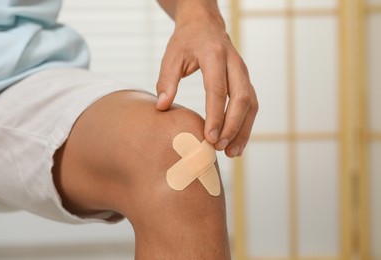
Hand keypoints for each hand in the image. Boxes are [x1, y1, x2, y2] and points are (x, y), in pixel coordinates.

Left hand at [156, 11, 257, 157]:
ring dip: (243, 130)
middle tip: (219, 148)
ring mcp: (243, 72)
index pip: (218, 90)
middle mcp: (235, 63)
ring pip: (252, 104)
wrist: (206, 24)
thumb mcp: (172, 55)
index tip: (208, 138)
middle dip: (233, 126)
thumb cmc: (186, 41)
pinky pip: (252, 104)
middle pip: (242, 98)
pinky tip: (237, 142)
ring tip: (232, 153)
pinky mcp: (246, 80)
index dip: (215, 115)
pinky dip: (246, 125)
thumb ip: (166, 80)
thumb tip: (162, 107)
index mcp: (214, 55)